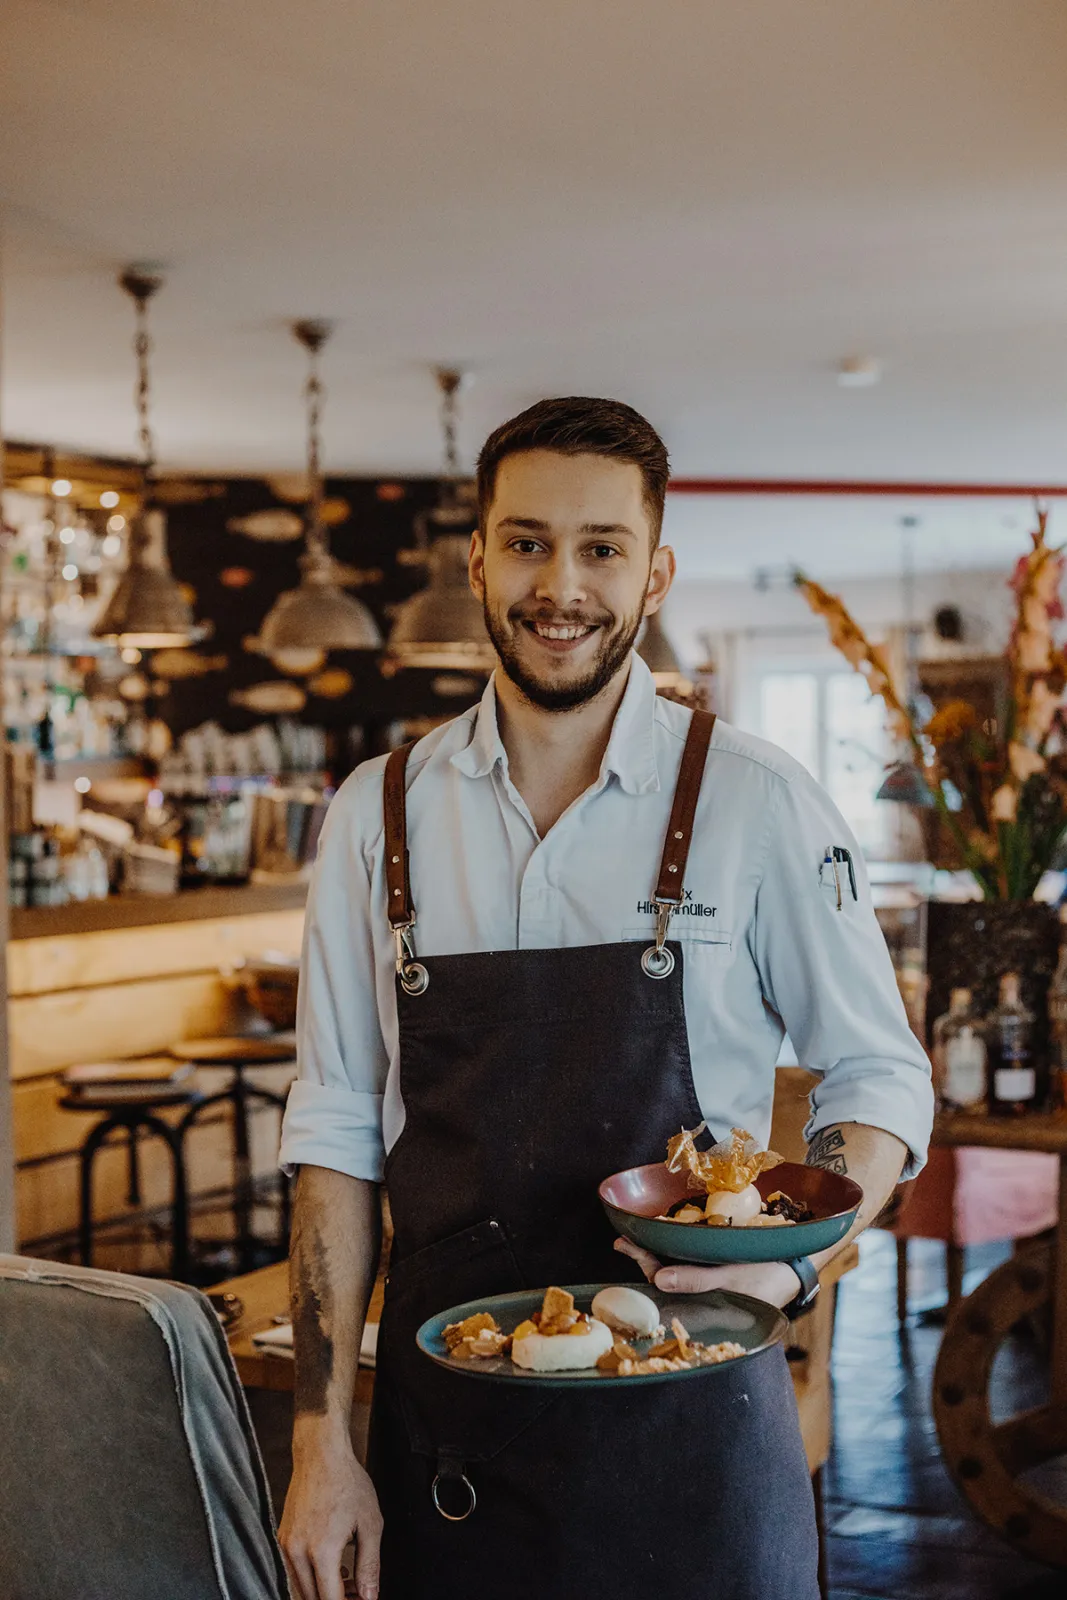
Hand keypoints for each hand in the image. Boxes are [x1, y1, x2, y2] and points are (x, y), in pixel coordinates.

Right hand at [280, 1421, 382, 1599]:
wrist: (320, 1454)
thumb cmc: (347, 1482)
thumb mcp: (370, 1523)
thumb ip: (370, 1565)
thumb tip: (369, 1596)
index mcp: (321, 1551)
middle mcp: (297, 1552)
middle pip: (312, 1599)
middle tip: (358, 1593)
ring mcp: (286, 1545)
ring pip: (301, 1588)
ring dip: (322, 1591)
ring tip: (348, 1579)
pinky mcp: (282, 1538)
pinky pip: (294, 1571)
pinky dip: (311, 1577)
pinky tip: (332, 1565)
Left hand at [613, 1236, 801, 1308]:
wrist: (801, 1263)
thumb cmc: (769, 1276)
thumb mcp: (732, 1278)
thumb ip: (697, 1280)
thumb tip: (657, 1279)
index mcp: (704, 1305)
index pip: (666, 1285)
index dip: (644, 1264)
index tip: (625, 1246)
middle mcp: (704, 1294)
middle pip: (667, 1276)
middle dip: (645, 1257)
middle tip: (622, 1240)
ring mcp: (711, 1280)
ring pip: (677, 1266)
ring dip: (658, 1251)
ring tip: (636, 1237)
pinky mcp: (719, 1266)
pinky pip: (692, 1258)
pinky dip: (678, 1247)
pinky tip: (668, 1235)